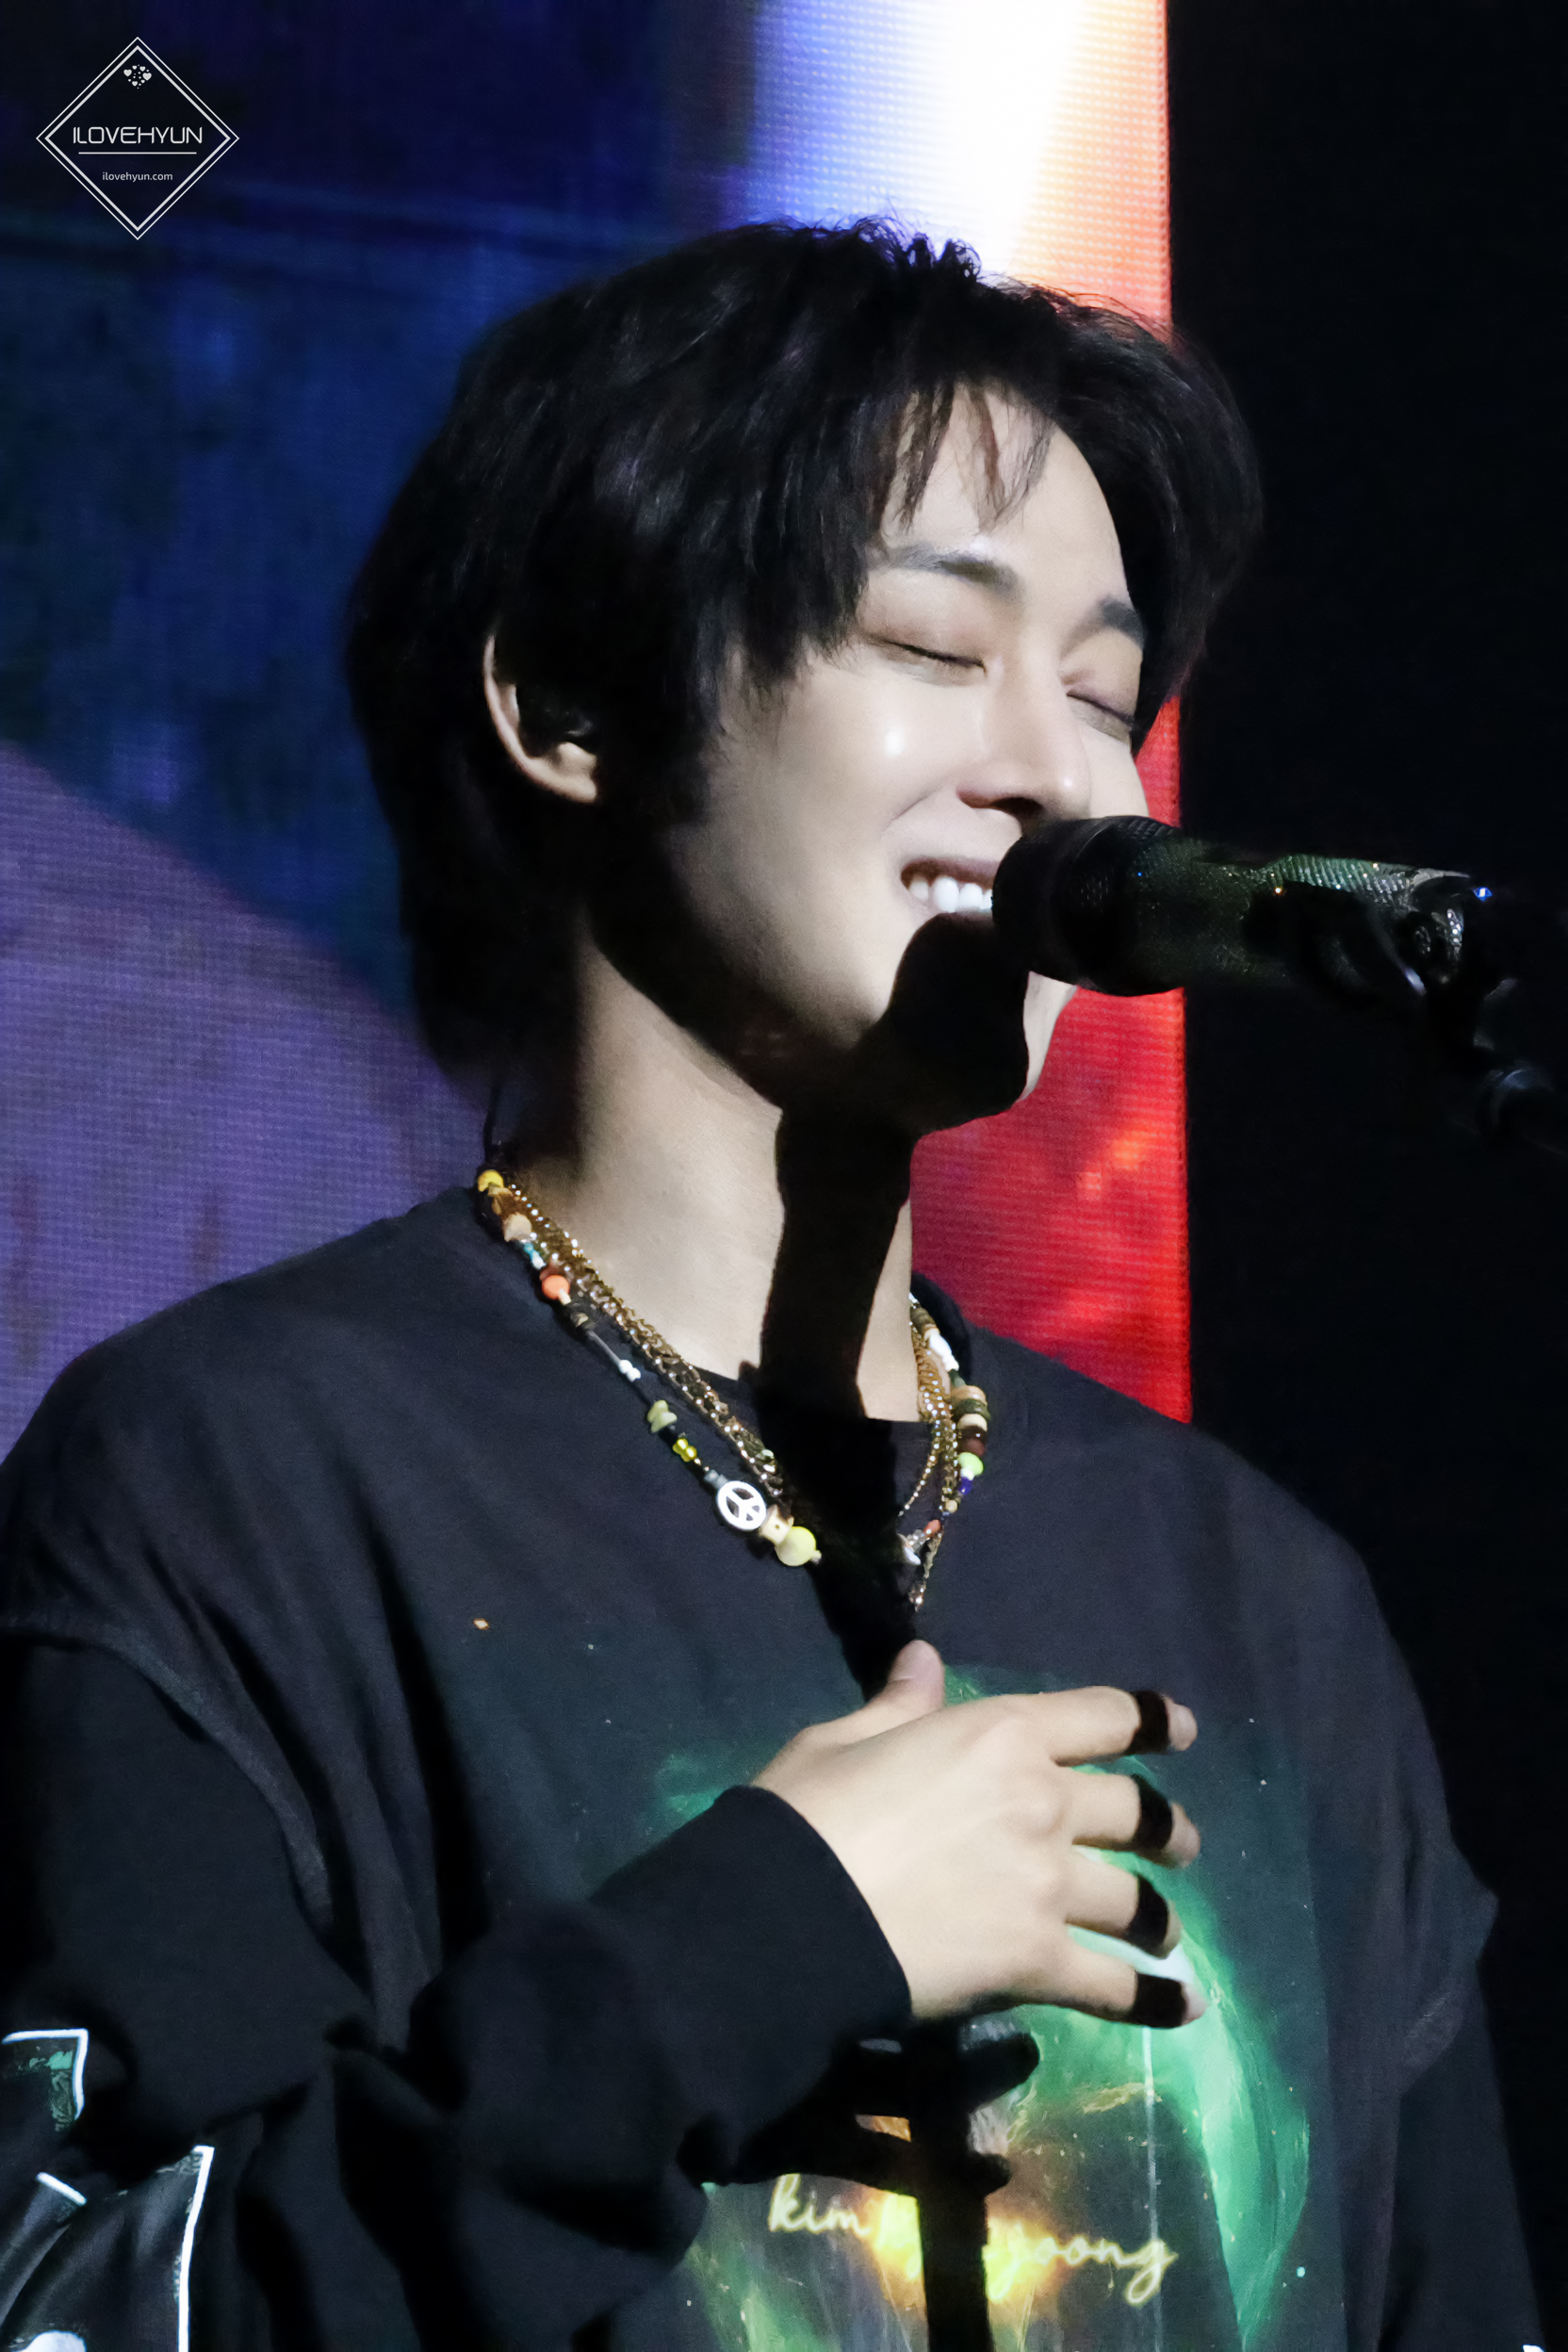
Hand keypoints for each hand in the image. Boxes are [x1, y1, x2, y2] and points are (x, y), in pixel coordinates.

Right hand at [754, 1641, 1202, 2024]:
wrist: (791, 1912)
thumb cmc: (807, 1812)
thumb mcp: (844, 1738)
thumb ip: (899, 1705)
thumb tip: (924, 1661)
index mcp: (1001, 1734)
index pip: (1101, 1717)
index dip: (1149, 1719)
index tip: (1182, 1729)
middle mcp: (1043, 1801)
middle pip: (1135, 1811)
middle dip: (1167, 1829)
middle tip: (1179, 1846)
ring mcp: (1047, 1884)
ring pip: (1134, 1900)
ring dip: (1159, 1917)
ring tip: (1167, 1934)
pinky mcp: (1037, 1960)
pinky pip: (1115, 1985)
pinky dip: (1156, 2001)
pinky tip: (1184, 2009)